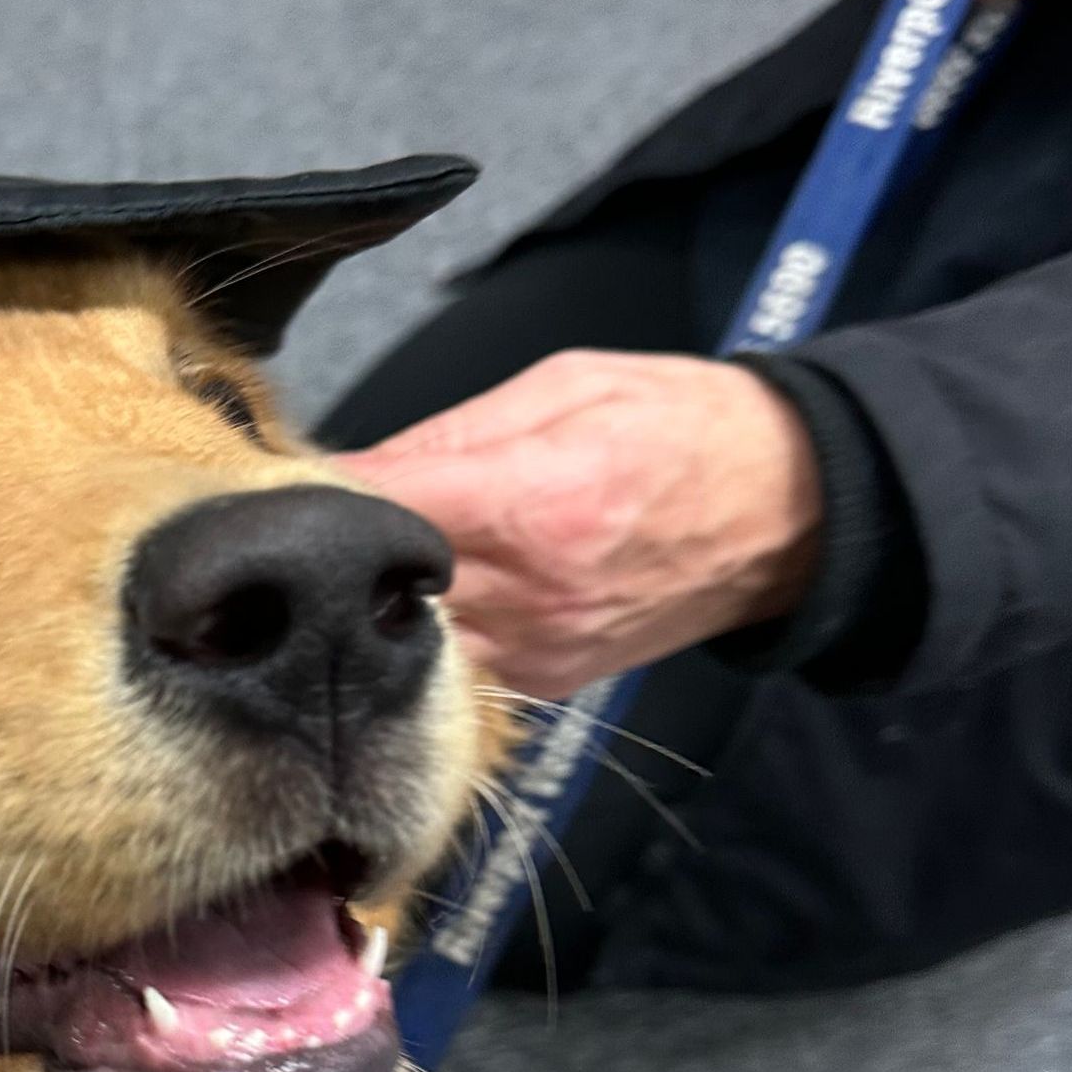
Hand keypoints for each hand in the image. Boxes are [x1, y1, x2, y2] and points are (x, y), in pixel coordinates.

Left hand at [338, 353, 822, 698]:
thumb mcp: (564, 388)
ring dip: (370, 612)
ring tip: (355, 574)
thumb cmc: (680, 428)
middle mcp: (530, 594)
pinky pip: (453, 668)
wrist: (787, 513)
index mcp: (533, 503)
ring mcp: (537, 651)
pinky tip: (417, 605)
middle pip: (377, 595)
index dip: (319, 497)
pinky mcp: (546, 683)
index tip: (284, 485)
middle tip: (302, 534)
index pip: (379, 510)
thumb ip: (447, 436)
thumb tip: (347, 468)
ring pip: (405, 646)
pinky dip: (423, 639)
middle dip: (334, 564)